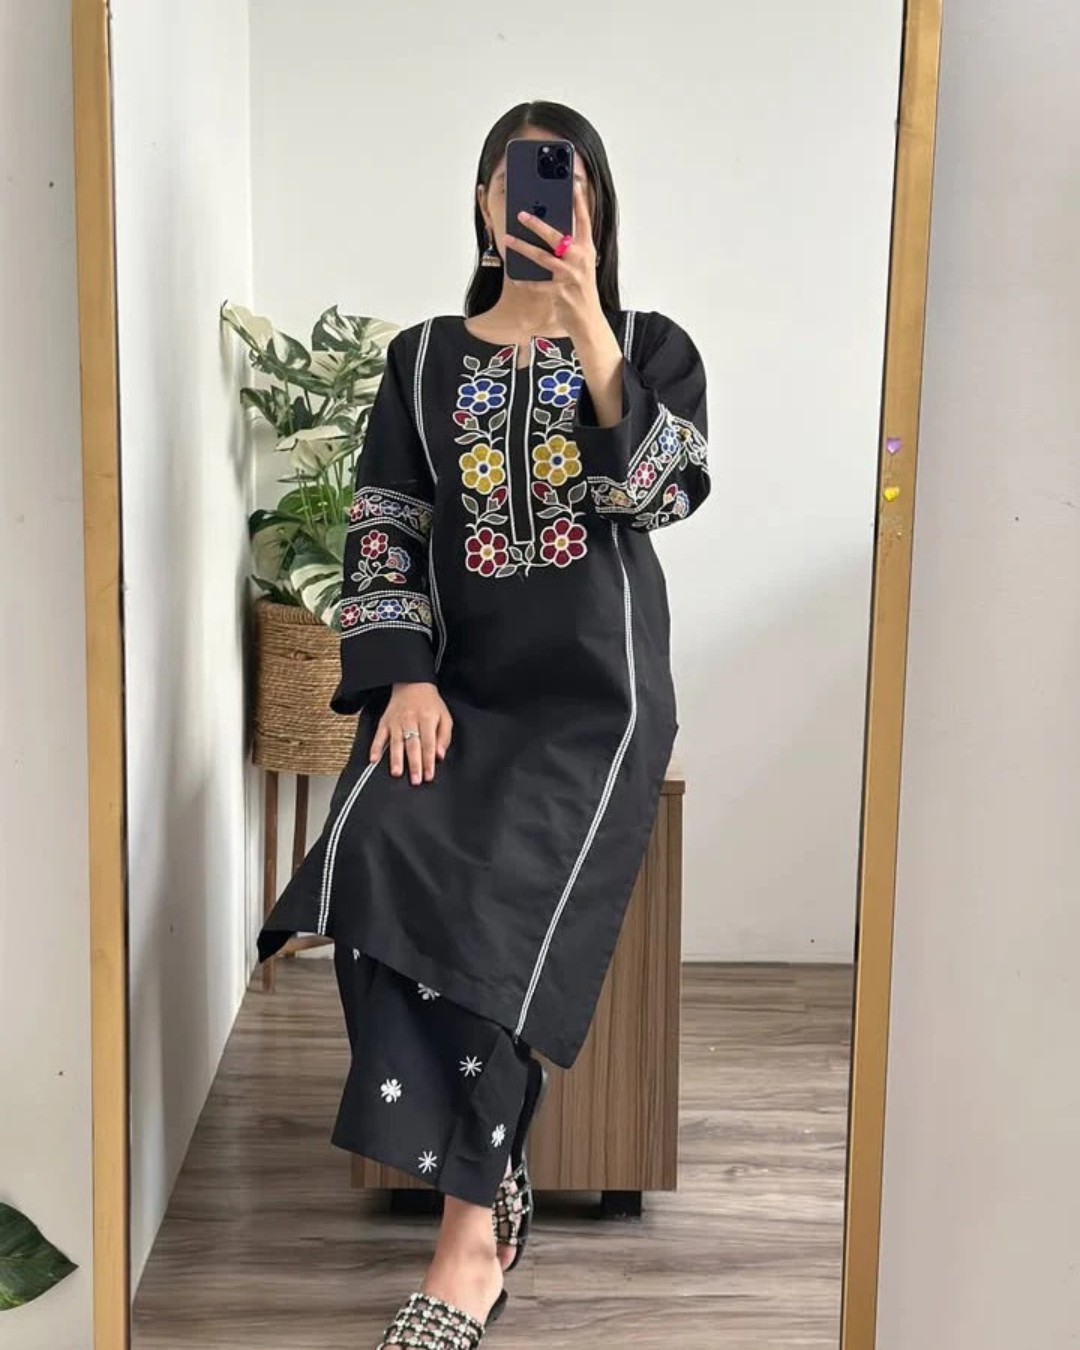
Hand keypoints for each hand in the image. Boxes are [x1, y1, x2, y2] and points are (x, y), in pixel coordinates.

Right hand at [369, 682, 452, 784]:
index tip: (429, 775)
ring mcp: (396, 721)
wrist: (412, 684)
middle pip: (413, 745)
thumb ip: (444, 737)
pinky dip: (375, 747)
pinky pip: (379, 736)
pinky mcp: (385, 721)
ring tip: (396, 773)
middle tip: (415, 780)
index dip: (428, 761)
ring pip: (396, 742)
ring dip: (396, 759)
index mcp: (427, 718)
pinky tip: (373, 759)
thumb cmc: (430, 704)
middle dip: (414, 764)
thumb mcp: (445, 717)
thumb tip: (439, 756)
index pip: (428, 743)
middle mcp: (411, 720)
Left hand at [502, 178, 606, 340]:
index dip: (579, 202)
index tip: (573, 185)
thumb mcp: (581, 265)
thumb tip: (552, 233)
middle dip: (537, 224)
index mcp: (587, 249)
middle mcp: (579, 260)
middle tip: (521, 214)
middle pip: (556, 236)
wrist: (588, 320)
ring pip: (542, 257)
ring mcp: (569, 276)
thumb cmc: (582, 291)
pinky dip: (525, 281)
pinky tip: (515, 277)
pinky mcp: (560, 291)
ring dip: (522, 248)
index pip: (584, 221)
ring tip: (508, 240)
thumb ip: (570, 249)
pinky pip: (538, 284)